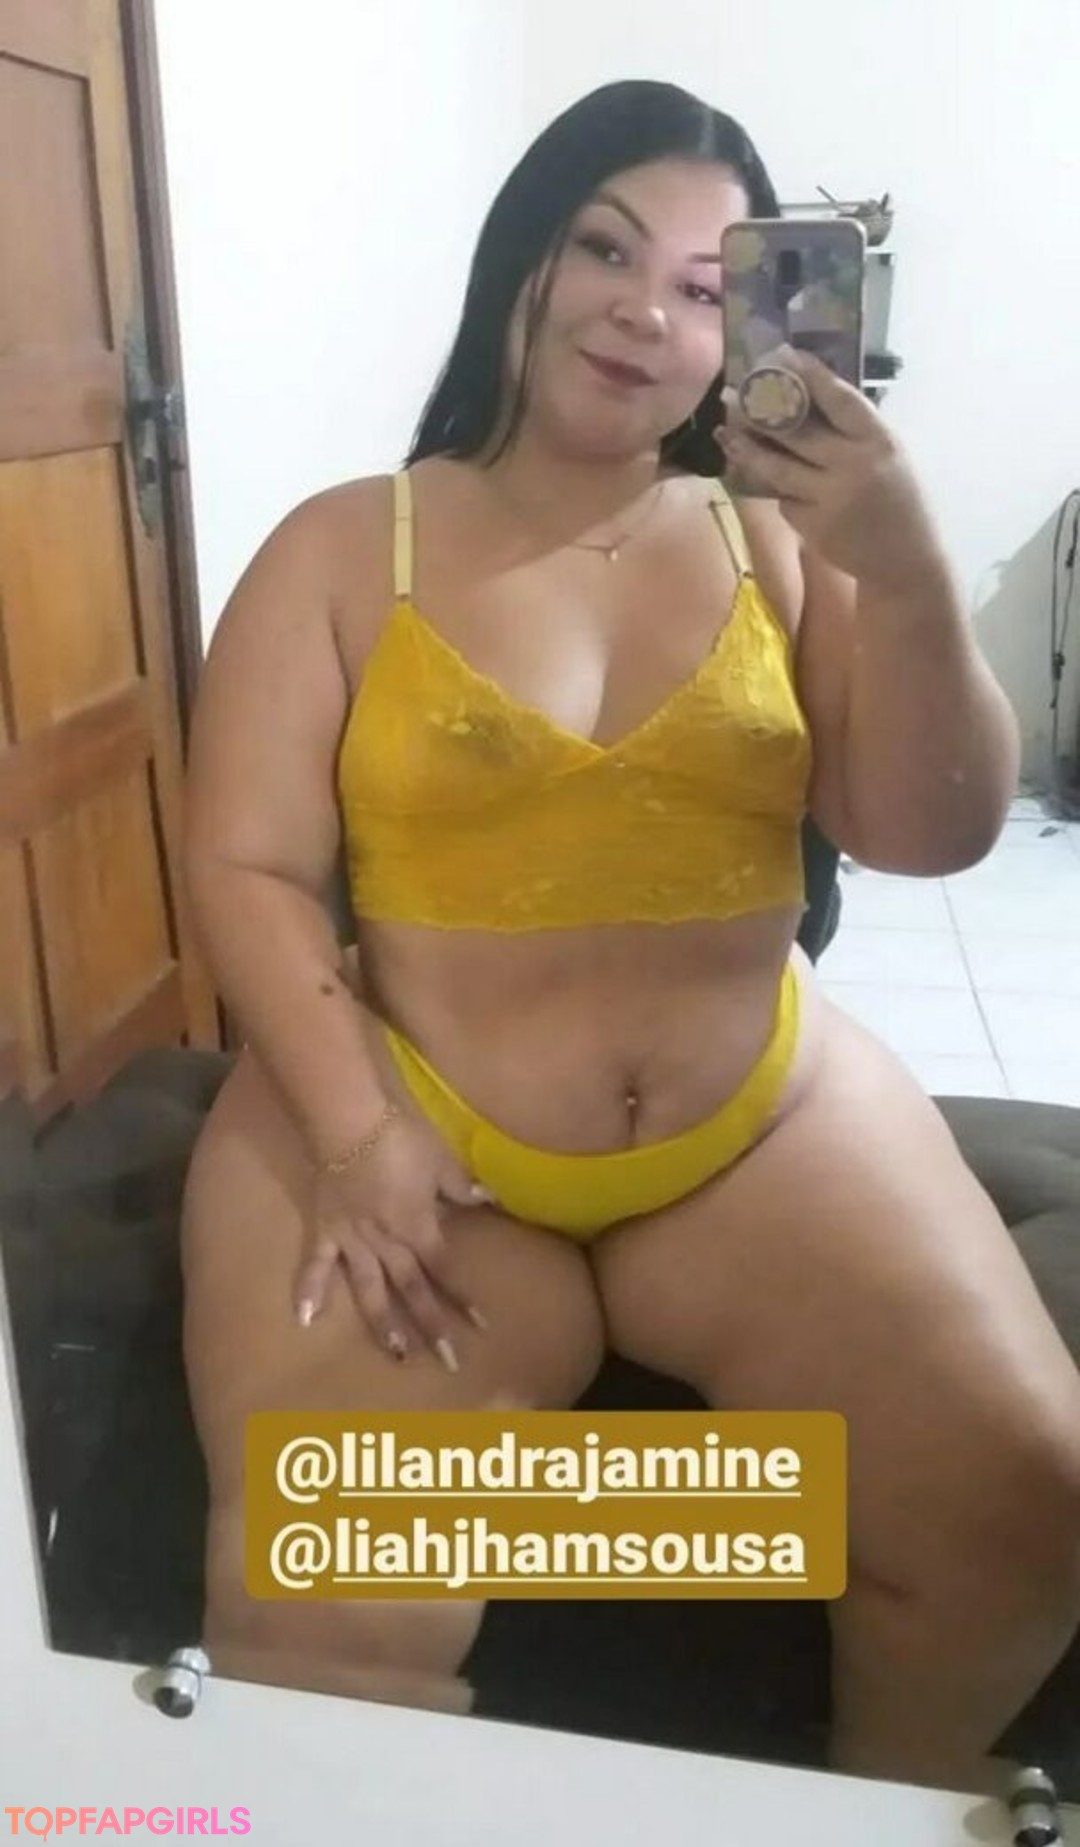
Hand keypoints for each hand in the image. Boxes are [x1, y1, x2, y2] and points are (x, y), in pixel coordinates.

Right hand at [294, 1105, 493, 1371]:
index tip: (481, 1326)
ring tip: (398, 1356)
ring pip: (370, 1289)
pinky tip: (305, 1320)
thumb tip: (488, 1200)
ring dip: (384, 1325)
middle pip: (412, 1289)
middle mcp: (387, 1242)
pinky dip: (310, 1290)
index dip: (463, 1297)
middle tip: (449, 1363)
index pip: (445, 1268)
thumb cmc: (400, 1137)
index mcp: (417, 1226)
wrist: (349, 1121)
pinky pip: (316, 1264)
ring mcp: (353, 1240)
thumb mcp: (441, 1161)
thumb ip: (461, 1187)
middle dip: (432, 1325)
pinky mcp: (325, 1230)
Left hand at [716, 347, 948, 592]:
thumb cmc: (897, 500)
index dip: (810, 374)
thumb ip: (854, 431)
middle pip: (798, 431)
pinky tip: (762, 477)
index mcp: (879, 441)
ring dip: (746, 448)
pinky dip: (775, 487)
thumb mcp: (888, 456)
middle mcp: (853, 466)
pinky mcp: (812, 526)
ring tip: (724, 432)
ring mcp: (829, 498)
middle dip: (761, 410)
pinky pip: (784, 497)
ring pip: (777, 467)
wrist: (904, 561)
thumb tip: (809, 395)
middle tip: (734, 393)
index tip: (783, 354)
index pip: (840, 398)